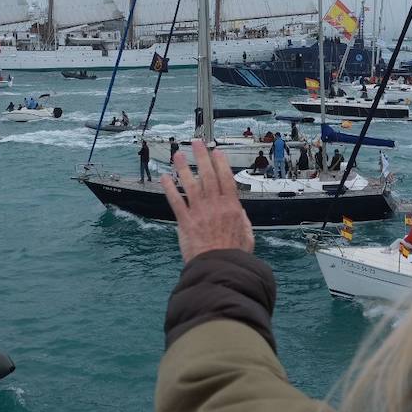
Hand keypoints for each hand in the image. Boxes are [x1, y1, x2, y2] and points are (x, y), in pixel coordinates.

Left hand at [161, 140, 253, 262]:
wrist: (219, 268)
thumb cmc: (233, 255)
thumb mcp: (247, 235)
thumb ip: (242, 220)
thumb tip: (239, 211)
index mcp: (232, 208)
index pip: (226, 178)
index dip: (220, 163)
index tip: (216, 151)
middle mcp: (215, 206)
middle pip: (208, 175)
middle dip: (201, 157)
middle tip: (196, 143)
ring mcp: (199, 212)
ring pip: (190, 184)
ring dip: (183, 168)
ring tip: (178, 155)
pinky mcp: (185, 222)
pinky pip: (176, 201)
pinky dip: (169, 188)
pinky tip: (165, 178)